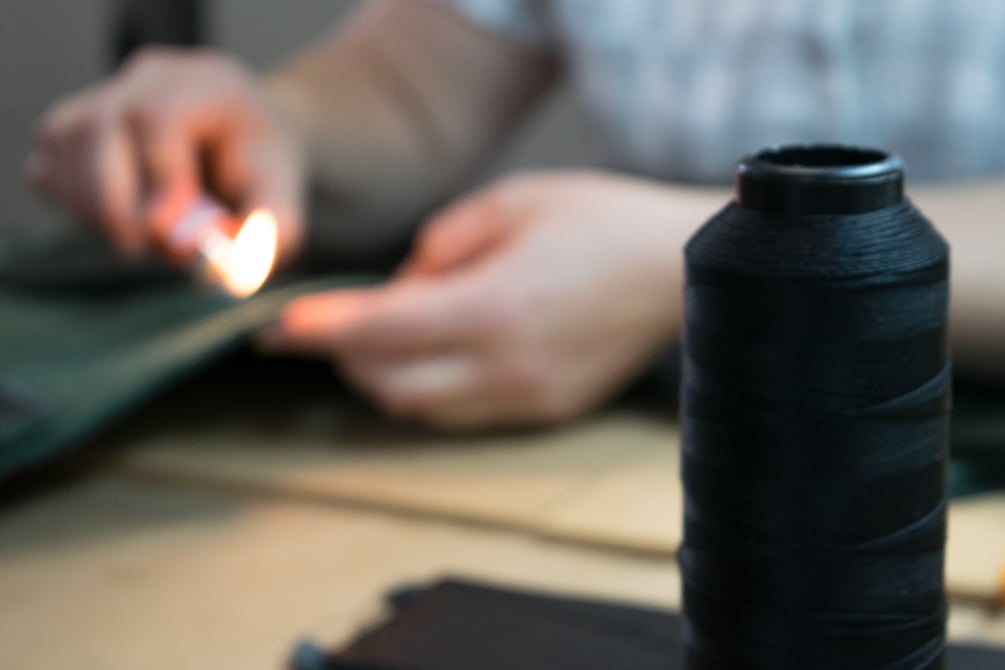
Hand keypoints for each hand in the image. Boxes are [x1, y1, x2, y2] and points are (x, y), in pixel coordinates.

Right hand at [27, 47, 304, 262]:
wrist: (245, 141)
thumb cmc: (263, 170)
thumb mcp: (284, 197)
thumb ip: (271, 229)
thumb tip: (233, 268)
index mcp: (206, 84)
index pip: (158, 116)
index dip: (156, 175)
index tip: (169, 228)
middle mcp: (149, 78)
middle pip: (99, 126)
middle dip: (114, 201)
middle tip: (142, 248)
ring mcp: (104, 95)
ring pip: (65, 146)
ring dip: (95, 209)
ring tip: (142, 236)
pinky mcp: (73, 128)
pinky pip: (50, 167)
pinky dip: (76, 206)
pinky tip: (120, 222)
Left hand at [258, 171, 719, 427]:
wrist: (680, 269)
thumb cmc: (600, 221)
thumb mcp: (511, 202)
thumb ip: (440, 244)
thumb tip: (404, 284)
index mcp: (492, 307)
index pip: (378, 332)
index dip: (318, 333)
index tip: (275, 330)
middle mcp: (505, 367)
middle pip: (391, 386)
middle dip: (348, 359)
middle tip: (334, 326)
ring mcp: (528, 397)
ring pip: (425, 410)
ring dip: (390, 378)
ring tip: (388, 337)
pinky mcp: (549, 411)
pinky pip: (467, 413)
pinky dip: (436, 388)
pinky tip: (444, 352)